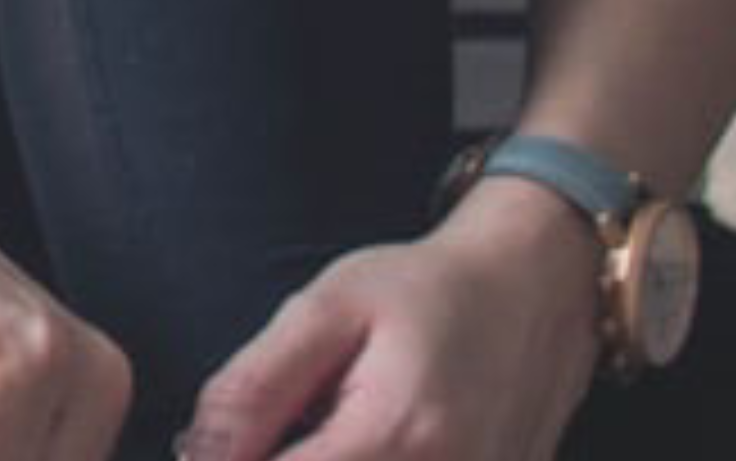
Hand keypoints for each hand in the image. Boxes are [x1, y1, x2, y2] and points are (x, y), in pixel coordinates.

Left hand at [174, 183, 601, 460]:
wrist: (538, 293)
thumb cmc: (427, 291)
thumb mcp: (326, 309)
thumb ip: (256, 386)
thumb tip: (197, 454)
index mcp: (396, 437)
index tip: (224, 441)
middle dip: (279, 458)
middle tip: (275, 426)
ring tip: (316, 428)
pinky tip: (356, 438)